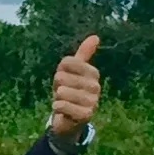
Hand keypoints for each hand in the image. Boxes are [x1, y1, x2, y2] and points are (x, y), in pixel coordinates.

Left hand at [48, 34, 100, 150]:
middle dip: (57, 86)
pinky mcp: (87, 115)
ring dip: (57, 97)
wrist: (67, 118)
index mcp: (93, 73)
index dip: (59, 71)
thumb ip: (83, 54)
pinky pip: (64, 105)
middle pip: (62, 77)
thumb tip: (96, 36)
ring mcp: (93, 101)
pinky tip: (60, 109)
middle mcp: (96, 86)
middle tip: (63, 93)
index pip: (67, 62)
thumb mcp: (71, 71)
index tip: (64, 79)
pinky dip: (58, 107)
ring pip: (63, 91)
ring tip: (63, 101)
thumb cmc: (69, 91)